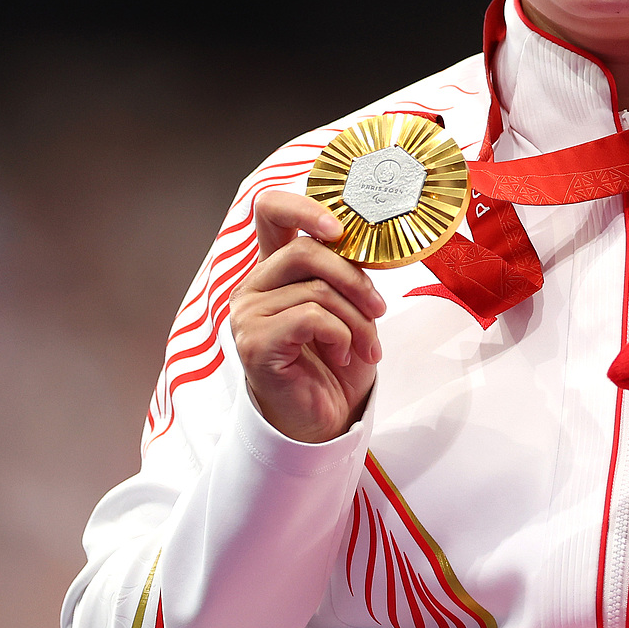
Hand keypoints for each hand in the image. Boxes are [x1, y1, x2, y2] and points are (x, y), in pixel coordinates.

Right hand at [229, 189, 387, 443]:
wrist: (325, 420)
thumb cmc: (336, 363)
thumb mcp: (349, 308)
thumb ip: (344, 272)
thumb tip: (364, 243)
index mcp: (274, 271)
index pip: (270, 212)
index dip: (304, 207)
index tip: (340, 228)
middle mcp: (253, 287)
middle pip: (307, 251)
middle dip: (356, 280)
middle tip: (380, 309)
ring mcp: (248, 315)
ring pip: (318, 290)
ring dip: (358, 320)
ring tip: (367, 347)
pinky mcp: (254, 343)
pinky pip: (312, 318)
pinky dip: (341, 335)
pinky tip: (344, 355)